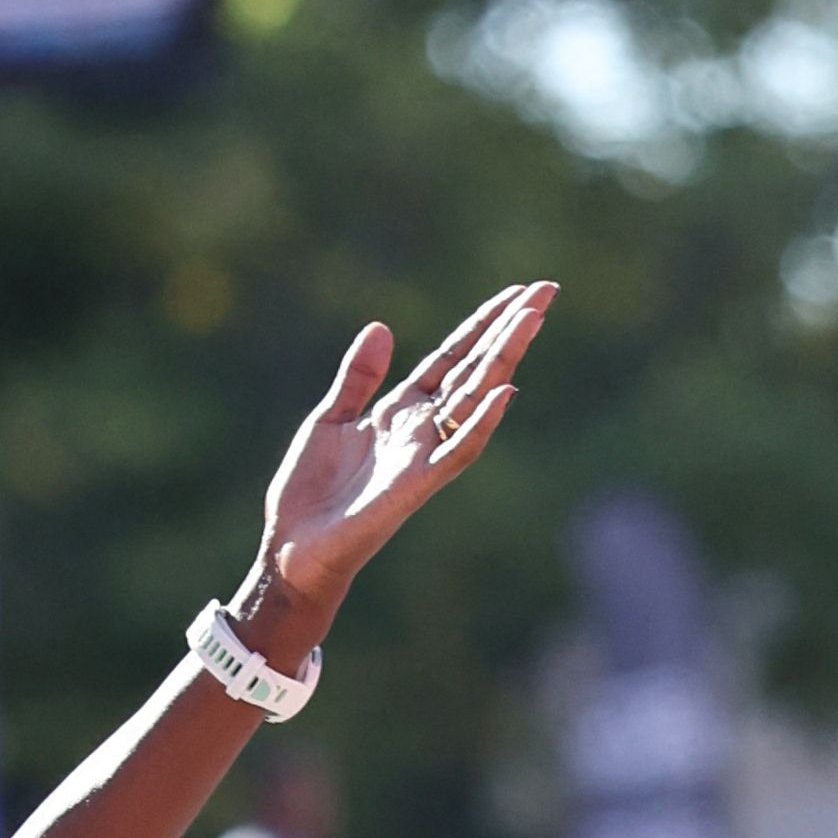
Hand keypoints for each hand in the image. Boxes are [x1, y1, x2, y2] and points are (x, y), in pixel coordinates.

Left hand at [249, 280, 551, 623]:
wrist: (291, 546)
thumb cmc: (309, 492)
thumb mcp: (330, 420)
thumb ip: (359, 377)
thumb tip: (381, 327)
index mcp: (400, 410)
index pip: (452, 358)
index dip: (482, 324)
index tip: (516, 293)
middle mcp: (420, 428)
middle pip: (474, 369)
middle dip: (508, 330)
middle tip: (546, 291)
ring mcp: (422, 454)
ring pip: (474, 398)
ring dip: (504, 359)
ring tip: (532, 319)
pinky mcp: (415, 485)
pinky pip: (457, 451)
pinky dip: (480, 422)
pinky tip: (504, 391)